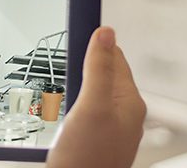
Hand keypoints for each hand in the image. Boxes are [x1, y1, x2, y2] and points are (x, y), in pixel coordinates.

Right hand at [46, 27, 145, 167]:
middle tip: (60, 66)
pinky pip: (83, 113)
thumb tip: (107, 31)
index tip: (73, 31)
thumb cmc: (87, 158)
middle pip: (102, 74)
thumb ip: (99, 68)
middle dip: (81, 66)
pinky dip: (69, 107)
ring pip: (91, 93)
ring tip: (57, 90)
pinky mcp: (95, 141)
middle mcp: (124, 114)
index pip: (115, 57)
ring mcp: (110, 129)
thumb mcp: (92, 107)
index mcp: (130, 101)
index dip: (95, 44)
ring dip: (73, 87)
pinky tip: (58, 112)